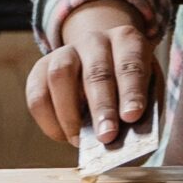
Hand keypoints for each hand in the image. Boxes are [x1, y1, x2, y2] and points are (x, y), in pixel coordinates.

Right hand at [25, 0, 157, 145]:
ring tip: (80, 141)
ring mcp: (65, 51)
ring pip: (60, 75)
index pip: (130, 64)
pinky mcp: (40, 68)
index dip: (131, 91)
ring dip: (70, 113)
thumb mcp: (145, 88)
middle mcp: (95, 41)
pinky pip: (38, 95)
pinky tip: (64, 136)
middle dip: (101, 107)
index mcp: (127, 41)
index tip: (131, 116)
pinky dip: (49, 120)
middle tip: (107, 136)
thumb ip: (140, 109)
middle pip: (96, 72)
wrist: (101, 60)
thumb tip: (125, 137)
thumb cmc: (127, 83)